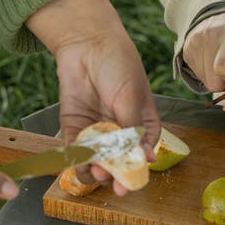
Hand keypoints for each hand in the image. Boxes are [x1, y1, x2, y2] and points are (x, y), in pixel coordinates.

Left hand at [26, 0, 160, 194]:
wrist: (86, 42)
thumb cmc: (118, 64)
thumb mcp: (131, 98)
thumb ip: (133, 130)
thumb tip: (148, 160)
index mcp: (142, 125)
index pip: (142, 154)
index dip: (135, 169)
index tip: (129, 182)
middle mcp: (121, 132)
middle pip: (119, 161)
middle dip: (113, 173)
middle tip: (109, 179)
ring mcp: (98, 131)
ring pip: (97, 160)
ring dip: (95, 169)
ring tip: (93, 170)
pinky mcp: (76, 128)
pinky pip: (76, 150)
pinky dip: (76, 159)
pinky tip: (76, 163)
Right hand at [183, 12, 224, 91]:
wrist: (218, 16)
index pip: (224, 66)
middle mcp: (210, 38)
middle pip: (215, 80)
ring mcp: (195, 44)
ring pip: (206, 81)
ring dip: (220, 83)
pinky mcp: (186, 51)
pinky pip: (197, 75)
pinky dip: (209, 78)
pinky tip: (219, 69)